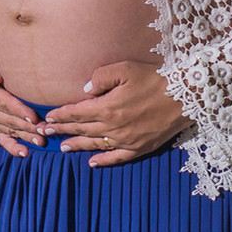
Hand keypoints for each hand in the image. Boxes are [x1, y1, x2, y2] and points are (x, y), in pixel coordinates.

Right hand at [0, 47, 43, 158]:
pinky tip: (25, 153)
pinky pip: (3, 139)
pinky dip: (13, 147)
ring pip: (11, 130)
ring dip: (26, 137)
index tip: (33, 117)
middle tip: (46, 131)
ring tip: (42, 141)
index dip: (19, 111)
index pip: (3, 103)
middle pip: (10, 119)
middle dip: (28, 127)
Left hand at [42, 60, 188, 166]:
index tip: (48, 118)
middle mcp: (113, 127)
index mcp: (107, 108)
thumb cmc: (155, 79)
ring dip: (77, 145)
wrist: (185, 97)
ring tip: (62, 147)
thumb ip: (101, 77)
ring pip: (95, 145)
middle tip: (46, 133)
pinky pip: (117, 158)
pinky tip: (92, 163)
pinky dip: (103, 161)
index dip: (60, 116)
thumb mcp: (126, 68)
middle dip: (62, 130)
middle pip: (82, 129)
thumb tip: (85, 90)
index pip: (76, 113)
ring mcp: (126, 140)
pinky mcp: (140, 148)